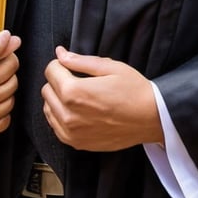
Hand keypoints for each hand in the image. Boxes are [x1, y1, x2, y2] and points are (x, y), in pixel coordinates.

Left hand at [42, 46, 163, 151]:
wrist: (151, 118)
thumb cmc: (134, 91)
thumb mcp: (110, 67)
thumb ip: (80, 61)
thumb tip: (60, 53)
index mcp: (74, 92)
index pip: (50, 71)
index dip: (61, 64)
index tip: (73, 66)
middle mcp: (68, 114)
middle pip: (46, 90)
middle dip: (58, 81)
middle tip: (78, 80)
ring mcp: (71, 132)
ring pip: (48, 108)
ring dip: (58, 100)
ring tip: (80, 97)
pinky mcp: (76, 143)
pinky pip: (56, 126)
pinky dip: (61, 117)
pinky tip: (78, 111)